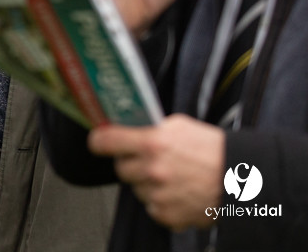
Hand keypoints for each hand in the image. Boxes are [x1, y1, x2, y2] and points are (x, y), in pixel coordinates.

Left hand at [88, 114, 222, 229]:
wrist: (242, 179)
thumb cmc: (213, 149)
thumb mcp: (180, 126)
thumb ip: (150, 128)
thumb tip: (128, 129)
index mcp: (152, 143)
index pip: (104, 142)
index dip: (99, 141)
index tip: (100, 141)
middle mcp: (152, 169)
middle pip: (120, 168)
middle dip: (132, 164)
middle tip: (150, 160)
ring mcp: (158, 194)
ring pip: (136, 189)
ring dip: (147, 184)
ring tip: (173, 177)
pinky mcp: (167, 215)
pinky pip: (151, 207)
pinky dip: (161, 202)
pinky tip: (179, 192)